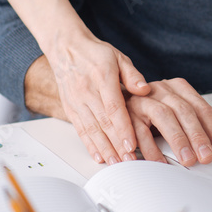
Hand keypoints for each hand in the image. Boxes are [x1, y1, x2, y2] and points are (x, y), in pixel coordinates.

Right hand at [43, 29, 151, 164]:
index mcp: (102, 77)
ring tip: (116, 163)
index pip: (113, 107)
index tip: (131, 144)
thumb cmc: (95, 54)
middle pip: (103, 123)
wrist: (66, 49)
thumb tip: (145, 89)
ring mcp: (76, 101)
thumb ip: (132, 75)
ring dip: (104, 148)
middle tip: (128, 161)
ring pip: (91, 129)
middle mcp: (87, 91)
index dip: (123, 127)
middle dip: (116, 144)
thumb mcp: (118, 57)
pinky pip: (80, 130)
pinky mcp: (70, 109)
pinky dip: (90, 145)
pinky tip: (99, 156)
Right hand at [126, 78, 211, 166]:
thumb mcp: (174, 117)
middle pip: (185, 111)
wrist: (114, 105)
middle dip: (198, 136)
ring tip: (187, 159)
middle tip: (206, 157)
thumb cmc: (150, 115)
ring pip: (164, 116)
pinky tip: (159, 162)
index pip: (203, 109)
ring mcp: (144, 99)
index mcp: (178, 88)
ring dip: (178, 140)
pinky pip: (139, 130)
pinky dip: (150, 148)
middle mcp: (162, 90)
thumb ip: (191, 130)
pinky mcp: (126, 112)